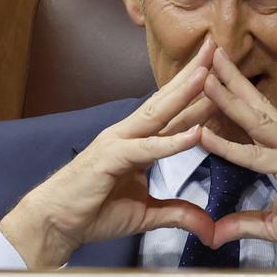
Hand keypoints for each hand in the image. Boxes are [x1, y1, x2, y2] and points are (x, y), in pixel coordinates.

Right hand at [0, 38, 218, 267]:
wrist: (55, 222)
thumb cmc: (94, 212)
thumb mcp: (146, 215)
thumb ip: (177, 214)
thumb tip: (208, 227)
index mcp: (138, 143)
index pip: (173, 114)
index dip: (197, 94)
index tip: (221, 74)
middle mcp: (129, 134)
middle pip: (167, 101)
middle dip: (193, 75)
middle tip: (218, 48)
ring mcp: (118, 142)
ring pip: (157, 114)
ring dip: (184, 93)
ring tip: (208, 73)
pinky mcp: (111, 158)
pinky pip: (147, 149)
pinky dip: (172, 142)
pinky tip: (195, 133)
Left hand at [199, 48, 276, 271]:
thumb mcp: (274, 226)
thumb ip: (244, 224)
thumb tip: (215, 233)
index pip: (258, 119)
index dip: (236, 99)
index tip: (215, 79)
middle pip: (257, 106)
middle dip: (232, 80)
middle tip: (209, 54)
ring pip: (256, 121)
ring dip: (228, 98)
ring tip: (205, 76)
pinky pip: (257, 157)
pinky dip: (228, 146)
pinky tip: (204, 135)